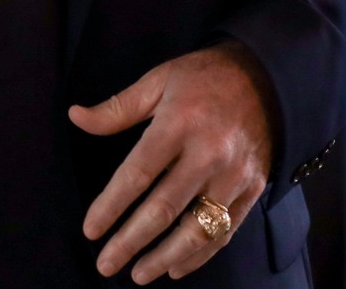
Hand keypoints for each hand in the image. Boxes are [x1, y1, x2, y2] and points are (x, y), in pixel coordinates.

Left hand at [69, 41, 274, 283]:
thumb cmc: (205, 76)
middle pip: (163, 208)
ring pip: (196, 229)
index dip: (111, 206)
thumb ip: (118, 107)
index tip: (91, 230)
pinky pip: (224, 231)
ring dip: (164, 257)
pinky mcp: (253, 187)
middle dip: (130, 241)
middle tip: (105, 264)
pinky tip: (176, 266)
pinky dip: (199, 255)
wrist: (269, 77)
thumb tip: (76, 117)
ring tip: (138, 274)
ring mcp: (234, 174)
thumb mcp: (159, 80)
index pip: (137, 174)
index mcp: (179, 122)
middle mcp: (209, 152)